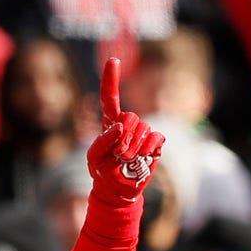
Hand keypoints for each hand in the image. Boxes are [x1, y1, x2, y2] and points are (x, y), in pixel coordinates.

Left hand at [86, 59, 165, 203]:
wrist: (118, 190)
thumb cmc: (103, 172)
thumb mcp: (94, 157)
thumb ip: (102, 140)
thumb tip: (120, 126)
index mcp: (110, 123)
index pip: (110, 97)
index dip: (111, 79)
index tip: (114, 60)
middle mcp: (128, 124)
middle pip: (130, 117)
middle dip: (124, 137)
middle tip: (119, 155)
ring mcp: (143, 132)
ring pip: (143, 128)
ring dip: (134, 147)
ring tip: (127, 160)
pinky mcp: (155, 143)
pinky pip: (156, 137)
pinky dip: (148, 148)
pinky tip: (144, 158)